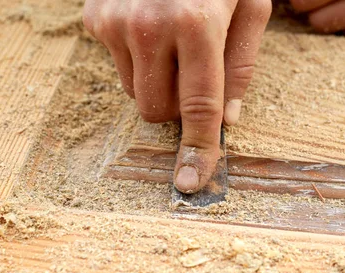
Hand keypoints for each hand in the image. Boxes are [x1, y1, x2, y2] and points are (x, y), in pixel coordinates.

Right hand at [83, 0, 271, 193]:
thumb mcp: (249, 4)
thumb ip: (242, 64)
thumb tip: (228, 120)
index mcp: (197, 24)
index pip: (200, 107)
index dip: (197, 149)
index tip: (189, 183)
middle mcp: (149, 27)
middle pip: (156, 111)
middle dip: (176, 107)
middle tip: (190, 71)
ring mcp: (114, 23)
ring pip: (134, 94)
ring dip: (156, 82)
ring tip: (170, 40)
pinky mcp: (95, 19)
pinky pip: (117, 68)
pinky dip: (136, 60)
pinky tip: (148, 27)